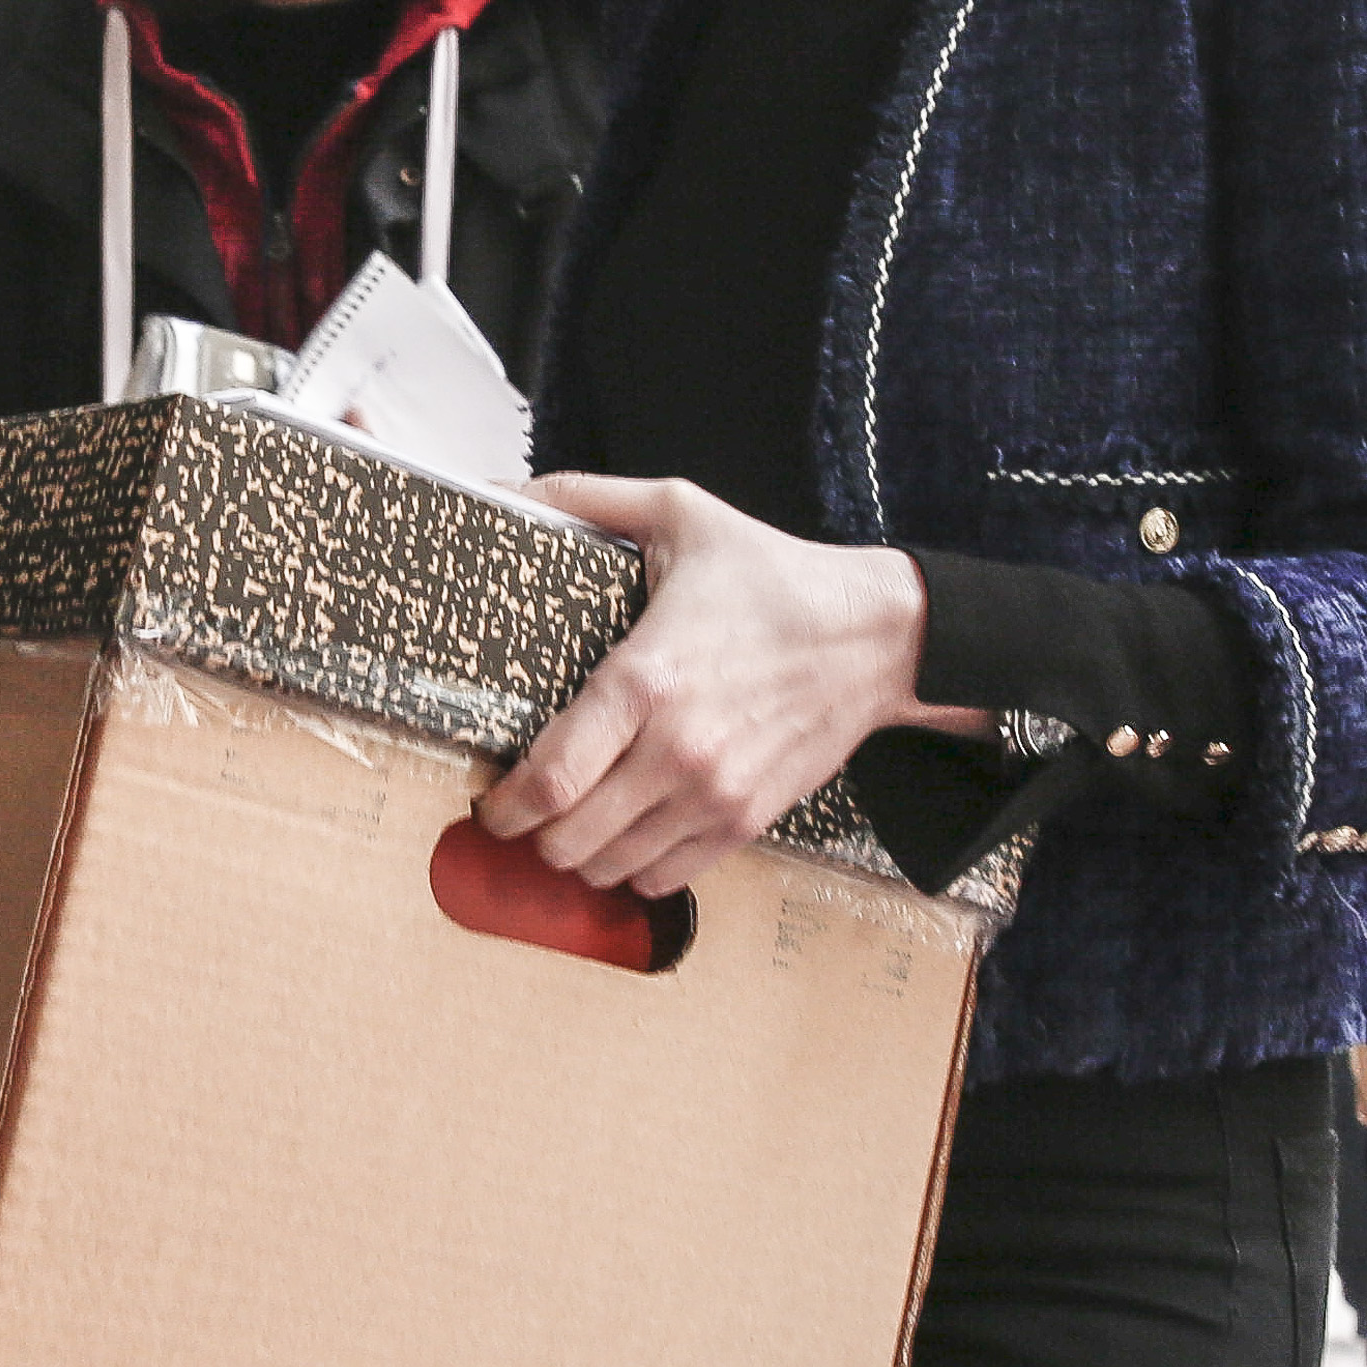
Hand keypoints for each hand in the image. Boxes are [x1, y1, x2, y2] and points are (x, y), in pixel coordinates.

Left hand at [475, 476, 934, 899]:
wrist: (875, 635)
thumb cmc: (773, 576)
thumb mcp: (680, 513)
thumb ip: (585, 500)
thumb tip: (506, 488)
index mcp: (645, 680)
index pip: (551, 779)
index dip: (505, 805)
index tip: (491, 799)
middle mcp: (676, 749)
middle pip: (570, 839)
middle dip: (534, 833)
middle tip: (528, 810)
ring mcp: (714, 794)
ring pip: (612, 868)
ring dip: (582, 854)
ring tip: (576, 823)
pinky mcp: (747, 820)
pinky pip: (666, 878)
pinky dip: (636, 867)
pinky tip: (631, 834)